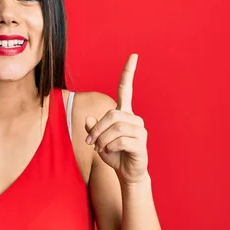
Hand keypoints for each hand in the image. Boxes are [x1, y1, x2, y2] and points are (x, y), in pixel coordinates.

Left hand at [85, 54, 148, 183]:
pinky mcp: (141, 143)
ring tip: (100, 148)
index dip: (128, 73)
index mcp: (124, 114)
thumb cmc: (114, 154)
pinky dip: (109, 146)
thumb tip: (88, 119)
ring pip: (115, 127)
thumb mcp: (98, 140)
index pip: (126, 89)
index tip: (133, 56)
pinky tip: (110, 152)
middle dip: (97, 128)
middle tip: (90, 142)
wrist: (128, 173)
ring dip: (101, 139)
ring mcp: (140, 130)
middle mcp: (134, 118)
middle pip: (112, 114)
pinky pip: (120, 140)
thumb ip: (92, 129)